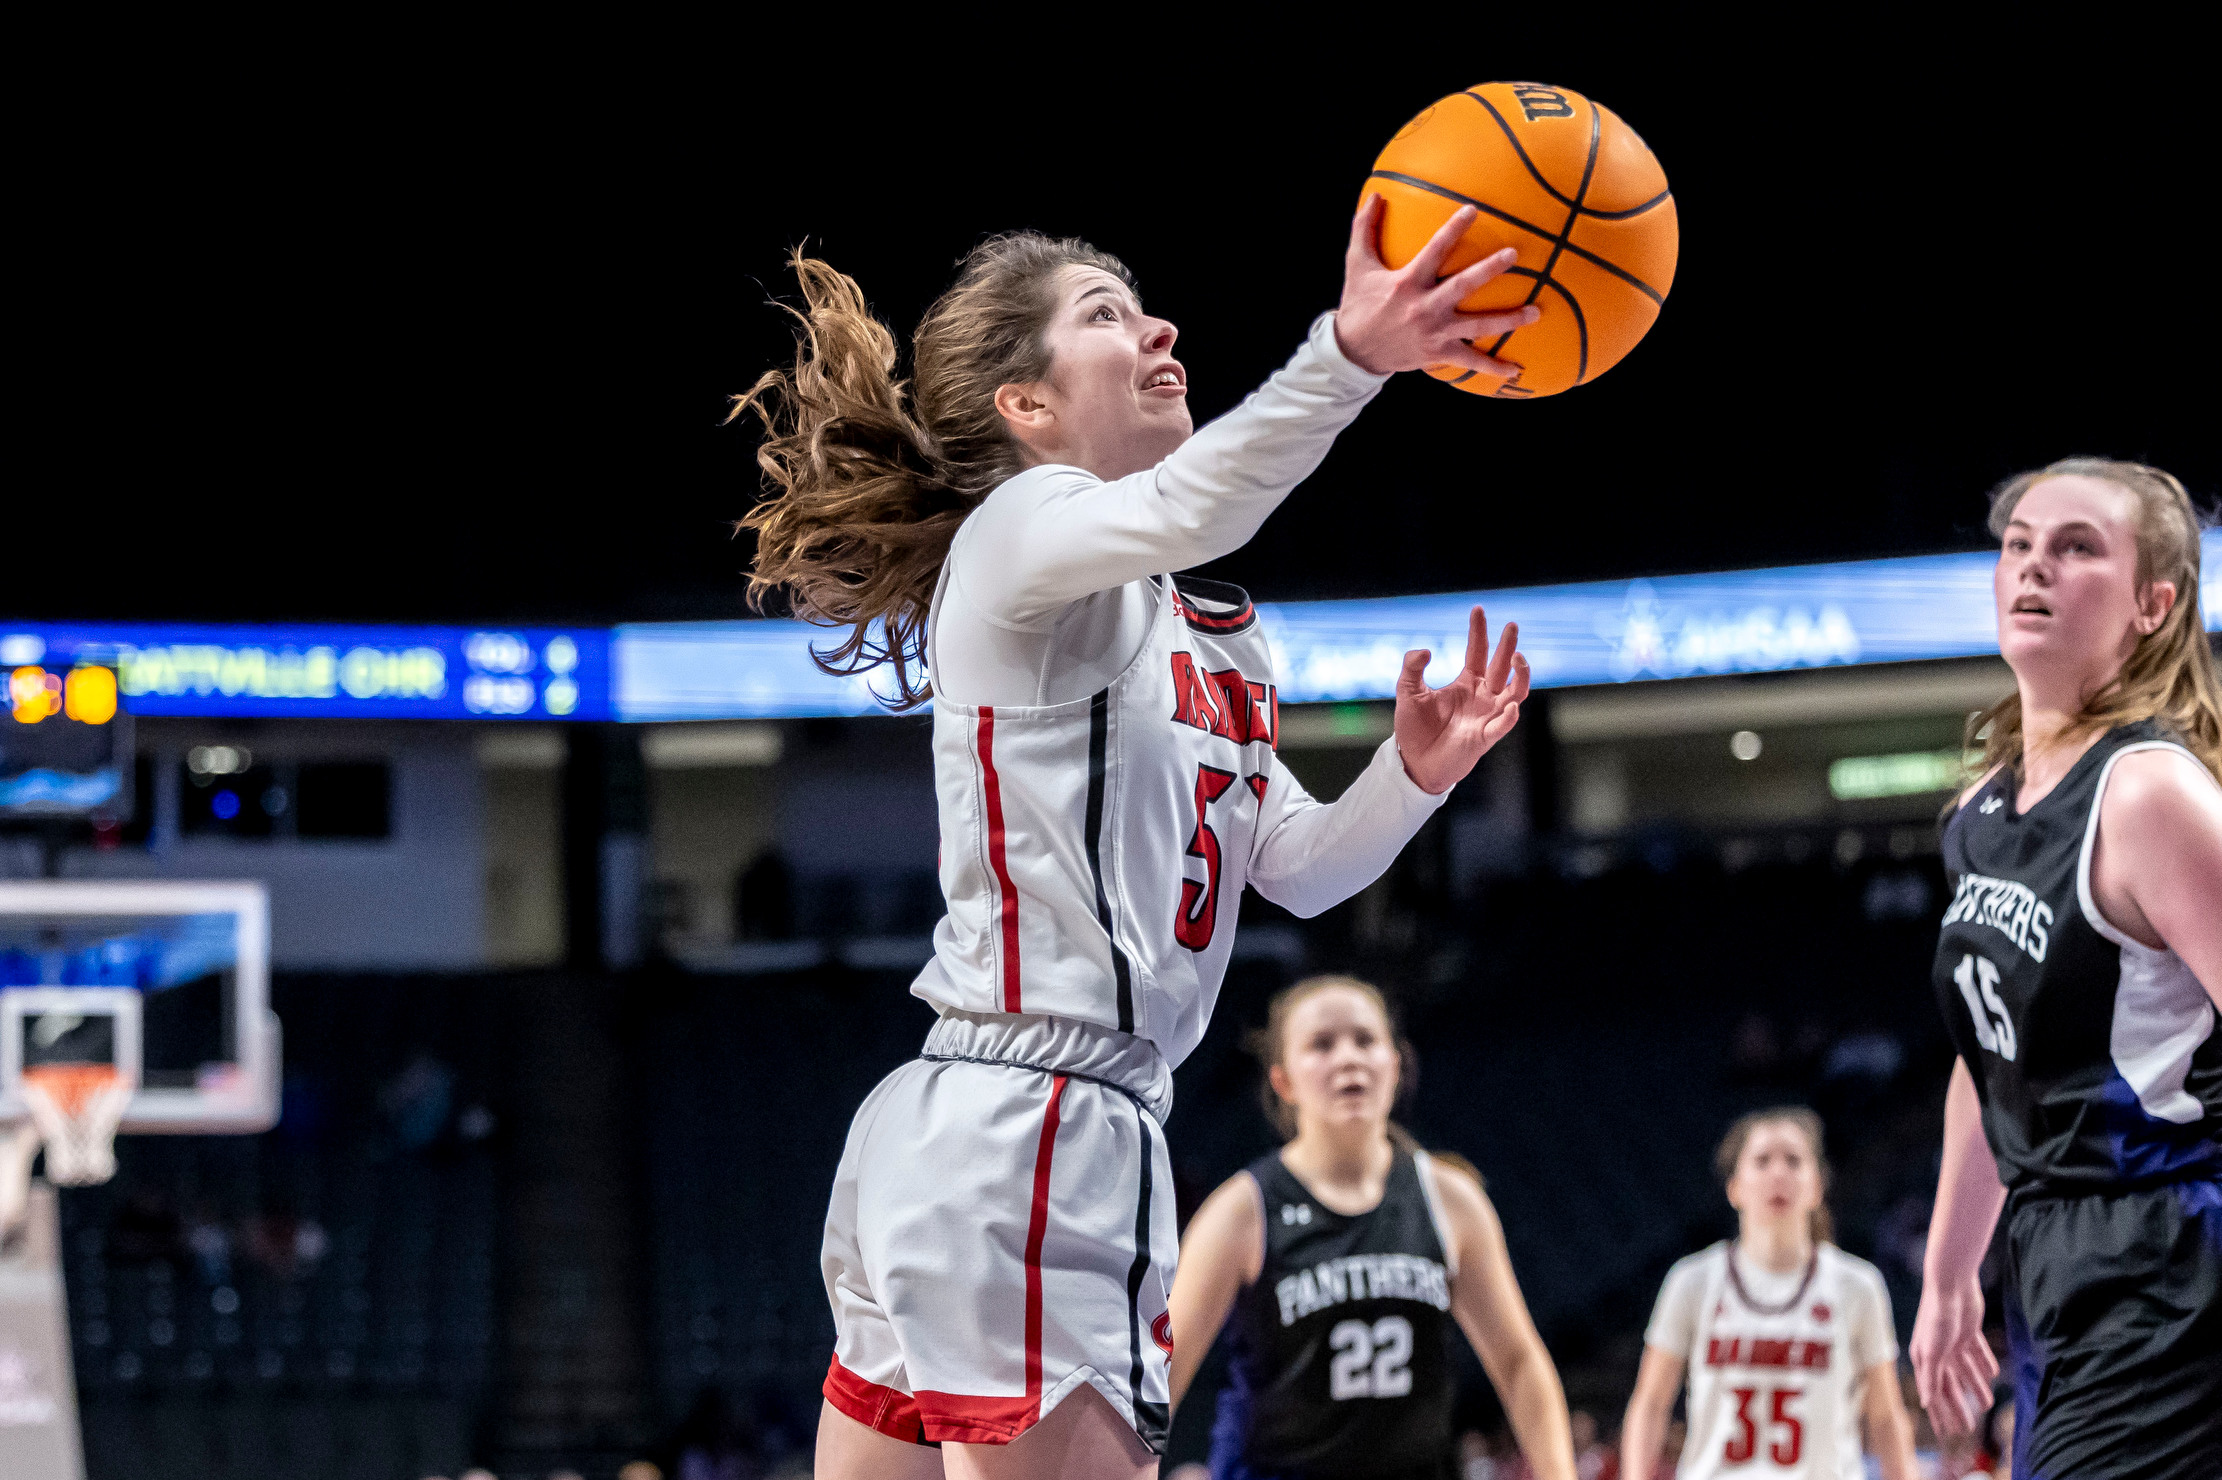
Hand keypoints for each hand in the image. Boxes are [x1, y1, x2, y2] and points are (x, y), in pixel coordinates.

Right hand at [1335, 195, 1539, 377]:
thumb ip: (1364, 228)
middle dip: (1489, 270)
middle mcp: (1424, 307)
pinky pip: (1471, 361)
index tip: (1473, 210)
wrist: (1354, 352)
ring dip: (1507, 320)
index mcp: (1407, 282)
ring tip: (1535, 313)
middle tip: (1514, 255)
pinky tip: (1516, 369)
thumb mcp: (1357, 265)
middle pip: (1463, 286)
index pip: (1435, 250)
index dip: (1453, 229)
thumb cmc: (1358, 304)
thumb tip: (1376, 194)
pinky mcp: (1438, 352)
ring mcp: (1434, 332)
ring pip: (1477, 325)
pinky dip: (1494, 368)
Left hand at [1395, 606, 1528, 793]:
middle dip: (1508, 646)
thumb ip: (1412, 668)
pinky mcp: (1485, 737)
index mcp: (1466, 683)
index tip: (1478, 609)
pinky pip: (1503, 725)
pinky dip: (1509, 717)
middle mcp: (1482, 696)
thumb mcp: (1408, 692)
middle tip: (1512, 625)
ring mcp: (1487, 716)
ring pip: (1515, 692)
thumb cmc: (1414, 729)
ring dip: (1520, 675)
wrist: (1414, 762)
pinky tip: (1511, 706)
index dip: (1479, 631)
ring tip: (1518, 657)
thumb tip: (1425, 650)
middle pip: (1501, 666)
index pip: (1477, 651)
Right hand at [1910, 1274, 1996, 1438]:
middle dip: (1959, 1406)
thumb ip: (1930, 1378)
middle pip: (1951, 1385)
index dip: (1939, 1413)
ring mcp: (1954, 1342)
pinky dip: (1984, 1364)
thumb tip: (1925, 1403)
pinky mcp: (1968, 1332)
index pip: (1934, 1393)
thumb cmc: (1938, 1317)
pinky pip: (1978, 1353)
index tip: (1946, 1433)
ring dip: (1975, 1387)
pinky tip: (1992, 1374)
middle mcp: (1938, 1352)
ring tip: (1987, 1404)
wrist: (1952, 1285)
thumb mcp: (1933, 1351)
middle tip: (1969, 1427)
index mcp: (1926, 1358)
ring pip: (1966, 1372)